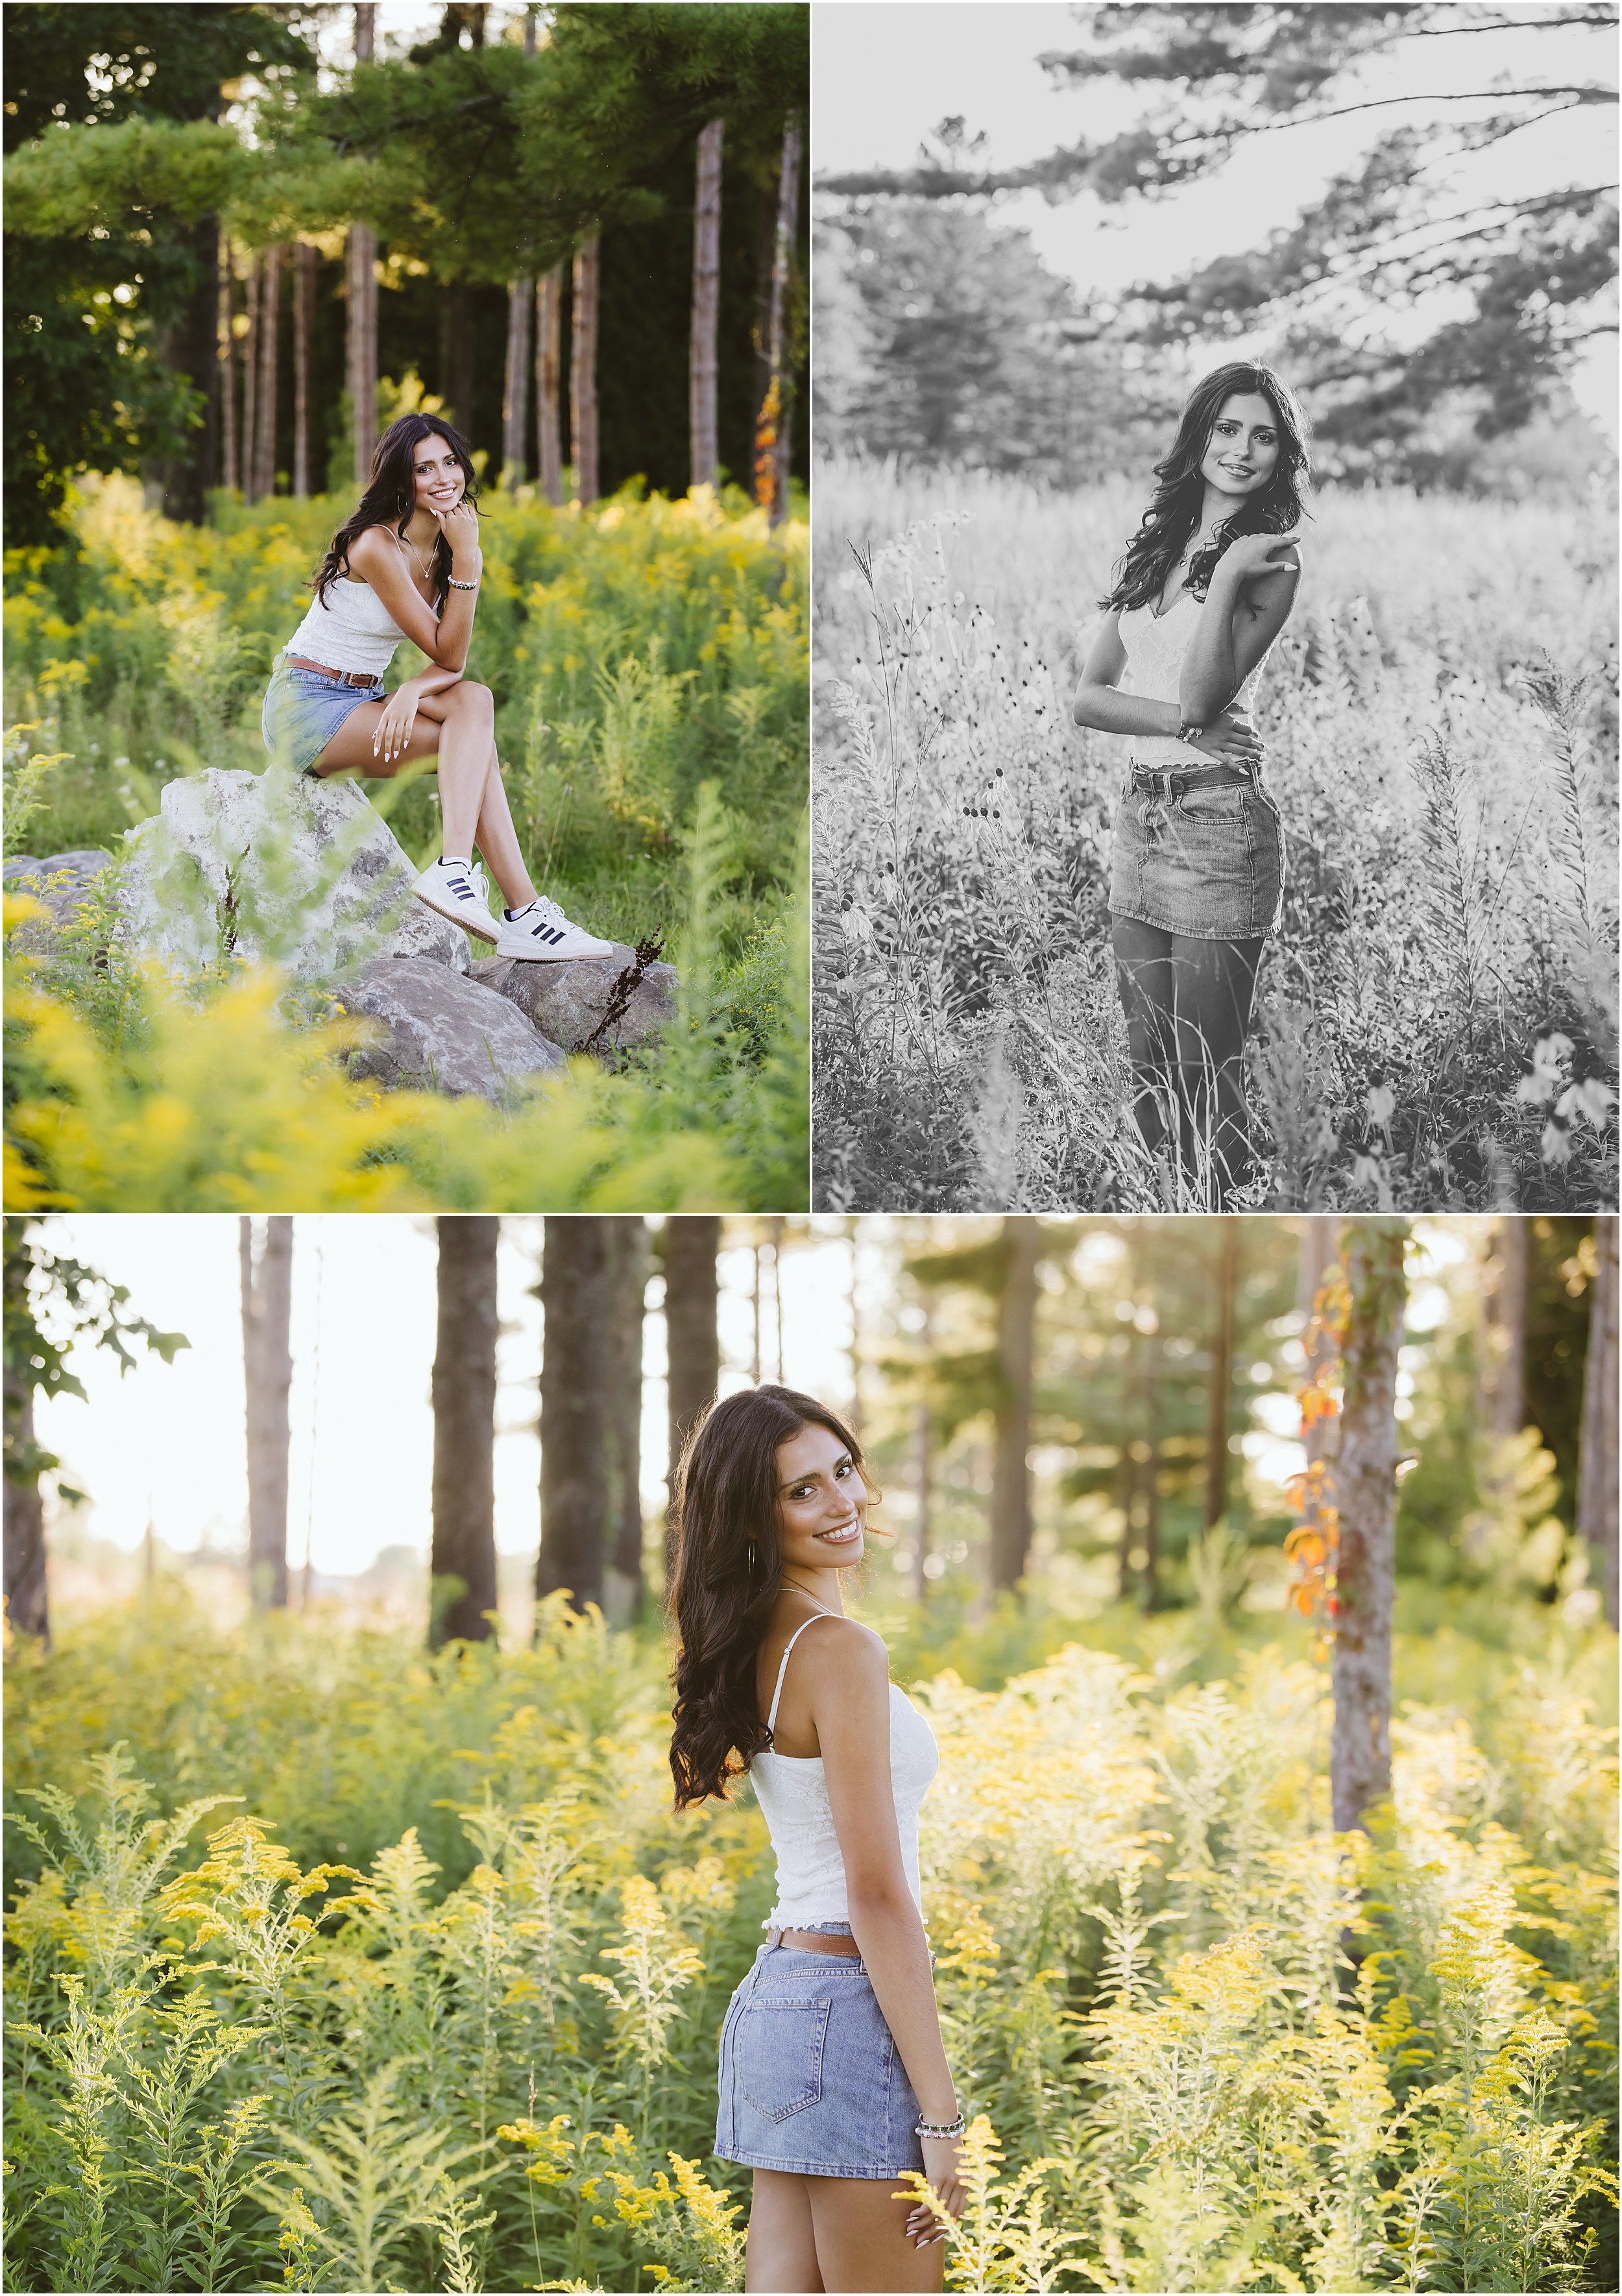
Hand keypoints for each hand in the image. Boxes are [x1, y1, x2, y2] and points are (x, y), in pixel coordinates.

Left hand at [372, 679, 422, 765]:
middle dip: (387, 748)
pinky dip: (406, 738)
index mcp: (384, 717)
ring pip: (398, 734)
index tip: (376, 754)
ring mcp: (401, 717)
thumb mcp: (387, 713)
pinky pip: (408, 729)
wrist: (408, 692)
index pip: (380, 733)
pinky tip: (405, 745)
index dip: (377, 743)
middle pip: (388, 735)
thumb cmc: (396, 705)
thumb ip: (381, 725)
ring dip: (396, 746)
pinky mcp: (410, 716)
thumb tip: (374, 736)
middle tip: (387, 759)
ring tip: (395, 755)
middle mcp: (392, 717)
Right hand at [433, 499, 481, 572]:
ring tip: (459, 510)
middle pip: (456, 508)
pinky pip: (471, 510)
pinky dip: (468, 508)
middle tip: (455, 514)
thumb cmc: (453, 541)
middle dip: (454, 510)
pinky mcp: (474, 521)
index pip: (448, 510)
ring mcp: (468, 519)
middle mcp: (459, 517)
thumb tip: (433, 509)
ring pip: (463, 506)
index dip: (448, 513)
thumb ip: (440, 518)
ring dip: (461, 507)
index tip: (449, 517)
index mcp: (451, 519)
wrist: (464, 550)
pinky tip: (466, 510)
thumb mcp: (444, 530)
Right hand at [905, 2132, 965, 2249]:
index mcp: (968, 2182)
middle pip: (947, 2217)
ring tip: (910, 2232)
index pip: (958, 2214)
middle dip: (932, 2233)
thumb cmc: (946, 2139)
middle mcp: (961, 2185)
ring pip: (937, 2212)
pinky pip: (929, 2201)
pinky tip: (911, 2216)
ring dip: (923, 2225)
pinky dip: (920, 2212)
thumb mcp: (955, 2161)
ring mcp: (951, 2181)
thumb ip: (953, 2177)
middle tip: (919, 2242)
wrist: (942, 2121)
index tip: (933, 2236)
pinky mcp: (938, 2175)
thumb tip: (942, 2193)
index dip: (945, 2228)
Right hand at [1188, 705, 1263, 767]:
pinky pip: (1227, 760)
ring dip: (1253, 755)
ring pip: (1241, 751)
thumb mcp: (1221, 708)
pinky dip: (1236, 767)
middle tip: (1267, 751)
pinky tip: (1245, 771)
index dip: (1256, 735)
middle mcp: (1228, 734)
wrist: (1185, 721)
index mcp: (1231, 723)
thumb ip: (1237, 709)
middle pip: (1248, 741)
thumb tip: (1251, 711)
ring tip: (1262, 759)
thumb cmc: (1203, 713)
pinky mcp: (1213, 751)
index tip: (1260, 739)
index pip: (1248, 730)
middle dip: (1259, 746)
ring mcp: (1221, 743)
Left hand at [1217, 529, 1301, 586]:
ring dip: (1267, 538)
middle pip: (1272, 537)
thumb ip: (1279, 566)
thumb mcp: (1265, 569)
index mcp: (1266, 543)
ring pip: (1260, 536)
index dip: (1291, 540)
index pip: (1283, 540)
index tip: (1299, 539)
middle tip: (1286, 541)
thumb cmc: (1247, 570)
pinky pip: (1249, 539)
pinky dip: (1255, 540)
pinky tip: (1254, 544)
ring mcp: (1247, 538)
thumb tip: (1294, 567)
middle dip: (1280, 539)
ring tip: (1271, 541)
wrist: (1228, 569)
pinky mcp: (1238, 541)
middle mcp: (1257, 538)